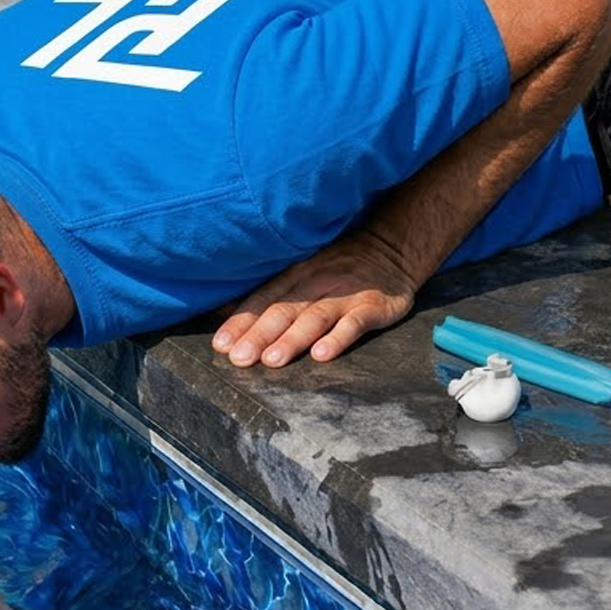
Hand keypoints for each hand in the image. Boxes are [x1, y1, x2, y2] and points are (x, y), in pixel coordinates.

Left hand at [212, 230, 416, 367]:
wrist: (391, 249)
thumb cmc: (336, 266)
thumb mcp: (299, 271)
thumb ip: (265, 294)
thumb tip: (219, 312)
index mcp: (294, 276)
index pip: (262, 300)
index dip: (241, 322)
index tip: (221, 345)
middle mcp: (316, 284)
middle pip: (283, 310)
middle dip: (259, 335)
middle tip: (239, 358)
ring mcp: (345, 295)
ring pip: (314, 318)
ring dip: (292, 339)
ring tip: (272, 360)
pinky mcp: (373, 306)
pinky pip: (354, 322)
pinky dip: (338, 338)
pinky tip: (322, 354)